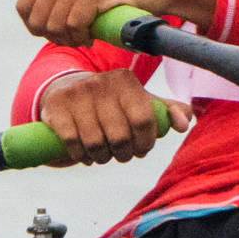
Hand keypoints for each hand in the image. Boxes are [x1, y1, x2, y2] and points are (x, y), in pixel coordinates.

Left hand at [14, 0, 217, 45]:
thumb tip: (30, 23)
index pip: (23, 8)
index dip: (38, 28)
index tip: (60, 33)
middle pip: (37, 20)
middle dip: (55, 37)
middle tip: (77, 37)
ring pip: (55, 26)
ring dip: (71, 39)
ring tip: (87, 35)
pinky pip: (75, 25)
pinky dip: (84, 37)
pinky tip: (95, 34)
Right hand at [35, 70, 192, 165]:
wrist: (69, 91)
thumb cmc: (114, 103)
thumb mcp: (141, 102)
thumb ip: (168, 111)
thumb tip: (183, 124)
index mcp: (126, 80)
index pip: (143, 120)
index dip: (145, 143)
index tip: (141, 150)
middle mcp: (100, 82)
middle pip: (120, 136)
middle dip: (124, 154)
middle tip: (122, 155)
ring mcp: (76, 93)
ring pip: (95, 142)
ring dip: (102, 158)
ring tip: (104, 156)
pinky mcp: (55, 106)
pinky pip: (72, 142)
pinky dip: (81, 155)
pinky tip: (85, 154)